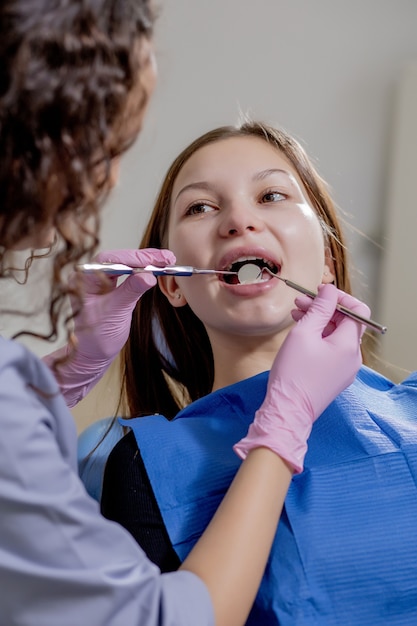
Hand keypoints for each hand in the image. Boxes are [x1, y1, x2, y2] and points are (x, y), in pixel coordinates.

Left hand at [43, 248, 174, 406]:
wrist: (94, 354)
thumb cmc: (97, 338)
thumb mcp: (116, 313)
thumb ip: (131, 292)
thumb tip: (148, 275)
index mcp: (83, 280)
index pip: (110, 260)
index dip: (133, 258)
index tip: (155, 260)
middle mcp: (90, 276)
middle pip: (120, 259)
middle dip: (144, 258)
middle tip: (167, 258)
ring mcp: (101, 280)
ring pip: (125, 264)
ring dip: (146, 262)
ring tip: (167, 261)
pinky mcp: (111, 286)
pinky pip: (128, 274)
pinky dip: (143, 271)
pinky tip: (157, 268)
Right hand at [233, 284, 368, 472]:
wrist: (288, 410)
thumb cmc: (293, 372)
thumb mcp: (304, 333)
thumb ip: (319, 308)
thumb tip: (330, 290)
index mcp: (349, 344)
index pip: (357, 310)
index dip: (339, 297)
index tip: (319, 293)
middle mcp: (353, 356)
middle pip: (346, 322)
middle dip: (324, 308)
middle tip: (300, 302)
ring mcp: (345, 368)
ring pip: (337, 335)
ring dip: (319, 322)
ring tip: (296, 315)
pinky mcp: (335, 377)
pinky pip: (332, 350)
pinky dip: (319, 337)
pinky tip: (301, 335)